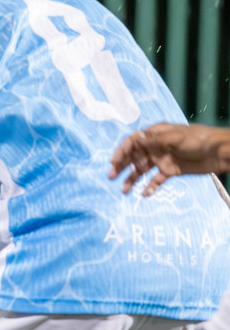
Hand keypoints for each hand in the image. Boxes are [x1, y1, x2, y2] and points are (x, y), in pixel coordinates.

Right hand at [110, 123, 229, 195]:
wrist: (218, 152)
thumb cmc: (198, 140)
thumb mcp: (174, 138)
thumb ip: (153, 140)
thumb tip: (134, 137)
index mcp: (156, 135)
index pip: (133, 142)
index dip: (122, 151)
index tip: (114, 162)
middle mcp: (156, 147)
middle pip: (134, 157)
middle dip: (122, 166)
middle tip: (111, 176)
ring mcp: (162, 159)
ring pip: (142, 170)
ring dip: (132, 179)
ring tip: (124, 191)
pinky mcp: (170, 171)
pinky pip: (156, 180)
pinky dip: (150, 187)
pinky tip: (145, 194)